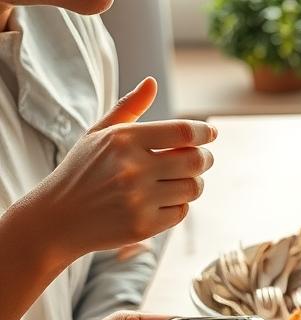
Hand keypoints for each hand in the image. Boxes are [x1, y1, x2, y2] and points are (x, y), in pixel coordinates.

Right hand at [12, 77, 215, 264]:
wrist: (57, 218)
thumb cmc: (82, 170)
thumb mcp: (98, 134)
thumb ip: (128, 107)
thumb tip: (152, 82)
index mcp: (122, 140)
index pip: (182, 132)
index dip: (204, 132)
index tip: (211, 133)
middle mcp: (132, 169)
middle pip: (196, 160)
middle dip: (206, 158)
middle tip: (203, 158)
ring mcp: (138, 199)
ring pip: (193, 188)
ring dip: (194, 183)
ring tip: (181, 179)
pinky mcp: (143, 226)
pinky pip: (182, 212)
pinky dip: (179, 205)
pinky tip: (163, 200)